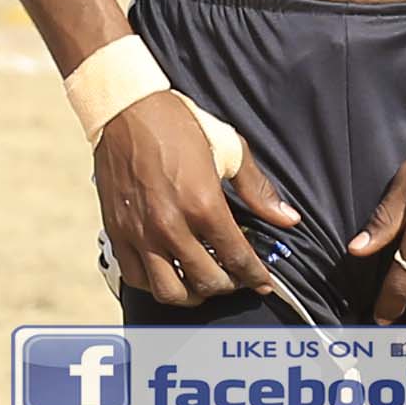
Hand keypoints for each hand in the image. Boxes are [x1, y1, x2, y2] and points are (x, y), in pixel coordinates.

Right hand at [96, 91, 296, 308]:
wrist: (127, 109)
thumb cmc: (177, 125)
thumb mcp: (229, 149)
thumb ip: (258, 190)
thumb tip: (287, 218)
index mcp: (203, 205)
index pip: (238, 259)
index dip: (256, 277)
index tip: (263, 282)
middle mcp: (171, 226)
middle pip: (207, 281)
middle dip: (229, 286)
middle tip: (236, 278)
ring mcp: (140, 233)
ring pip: (170, 291)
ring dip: (192, 295)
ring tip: (203, 284)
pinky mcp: (117, 233)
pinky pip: (137, 278)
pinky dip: (157, 284)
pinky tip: (170, 274)